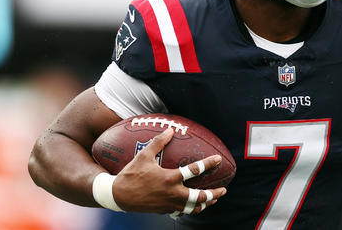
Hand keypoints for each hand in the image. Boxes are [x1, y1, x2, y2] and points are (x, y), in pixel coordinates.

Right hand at [111, 128, 226, 213]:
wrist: (118, 196)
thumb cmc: (131, 174)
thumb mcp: (144, 155)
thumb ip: (158, 142)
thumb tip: (170, 130)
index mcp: (169, 178)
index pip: (194, 171)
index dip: (208, 164)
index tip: (218, 159)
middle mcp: (172, 193)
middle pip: (199, 197)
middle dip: (213, 194)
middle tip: (223, 190)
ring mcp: (169, 204)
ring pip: (192, 208)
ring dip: (204, 204)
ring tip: (212, 200)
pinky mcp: (164, 211)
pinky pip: (181, 212)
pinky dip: (190, 209)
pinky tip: (193, 206)